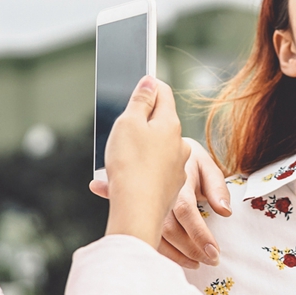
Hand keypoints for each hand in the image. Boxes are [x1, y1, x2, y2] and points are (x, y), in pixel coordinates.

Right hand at [91, 137, 231, 266]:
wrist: (160, 151)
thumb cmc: (189, 161)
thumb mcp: (207, 166)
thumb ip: (218, 188)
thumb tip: (225, 212)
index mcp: (177, 181)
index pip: (186, 212)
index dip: (199, 234)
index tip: (214, 253)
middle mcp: (158, 195)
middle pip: (171, 229)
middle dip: (192, 250)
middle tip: (211, 261)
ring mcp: (147, 205)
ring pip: (158, 237)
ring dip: (178, 255)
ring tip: (197, 264)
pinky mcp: (141, 214)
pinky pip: (150, 237)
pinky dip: (165, 253)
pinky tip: (181, 259)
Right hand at [98, 76, 190, 247]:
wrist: (137, 212)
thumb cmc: (131, 165)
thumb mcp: (129, 123)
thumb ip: (140, 101)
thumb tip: (150, 82)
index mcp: (170, 124)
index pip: (164, 93)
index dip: (151, 86)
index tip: (143, 84)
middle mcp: (178, 145)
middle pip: (160, 123)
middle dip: (142, 123)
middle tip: (122, 130)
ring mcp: (176, 168)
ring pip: (156, 151)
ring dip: (138, 151)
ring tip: (116, 161)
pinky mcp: (169, 189)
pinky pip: (152, 174)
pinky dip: (138, 173)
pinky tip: (119, 182)